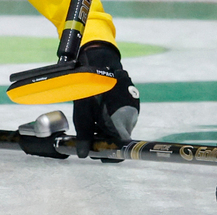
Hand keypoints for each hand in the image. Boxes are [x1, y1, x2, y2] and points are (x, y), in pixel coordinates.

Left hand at [73, 42, 140, 159]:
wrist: (101, 60)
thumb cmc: (91, 86)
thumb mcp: (83, 112)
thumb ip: (84, 134)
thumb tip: (83, 154)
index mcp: (121, 122)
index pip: (122, 147)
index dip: (111, 153)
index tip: (98, 152)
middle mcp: (131, 117)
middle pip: (119, 137)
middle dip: (105, 138)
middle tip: (89, 133)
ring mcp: (133, 108)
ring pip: (120, 126)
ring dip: (107, 127)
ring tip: (93, 116)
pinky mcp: (132, 101)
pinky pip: (122, 115)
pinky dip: (111, 117)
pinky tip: (100, 108)